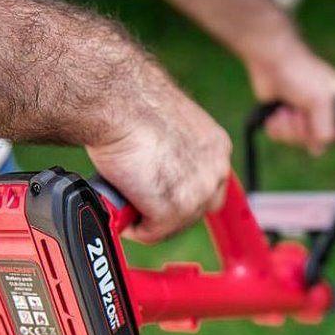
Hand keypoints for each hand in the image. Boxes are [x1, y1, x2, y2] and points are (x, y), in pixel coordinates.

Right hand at [85, 60, 231, 243]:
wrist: (119, 101)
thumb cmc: (133, 104)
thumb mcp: (169, 127)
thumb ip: (174, 152)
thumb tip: (160, 168)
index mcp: (216, 148)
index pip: (209, 187)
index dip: (181, 193)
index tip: (163, 194)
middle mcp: (215, 171)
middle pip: (194, 212)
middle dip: (165, 210)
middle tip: (139, 198)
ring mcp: (197, 193)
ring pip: (172, 225)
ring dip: (147, 217)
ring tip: (126, 195)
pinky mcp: (173, 210)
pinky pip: (150, 233)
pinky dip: (131, 225)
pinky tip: (120, 203)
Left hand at [245, 42, 334, 156]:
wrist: (271, 60)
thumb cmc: (301, 74)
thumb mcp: (320, 100)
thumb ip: (326, 127)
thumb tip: (321, 147)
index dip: (322, 134)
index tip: (311, 121)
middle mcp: (323, 112)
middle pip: (313, 141)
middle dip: (299, 129)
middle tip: (295, 111)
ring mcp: (303, 115)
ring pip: (295, 141)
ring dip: (285, 127)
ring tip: (284, 109)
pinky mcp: (284, 117)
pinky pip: (280, 136)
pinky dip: (275, 127)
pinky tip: (275, 112)